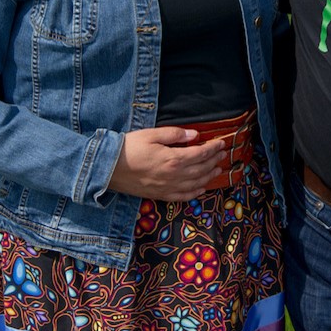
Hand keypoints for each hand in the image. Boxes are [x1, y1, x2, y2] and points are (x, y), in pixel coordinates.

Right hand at [108, 127, 225, 200]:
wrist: (108, 168)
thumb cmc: (129, 148)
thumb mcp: (151, 134)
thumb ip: (175, 135)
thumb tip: (194, 135)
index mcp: (173, 159)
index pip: (200, 153)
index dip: (213, 148)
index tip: (221, 143)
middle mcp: (174, 176)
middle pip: (201, 169)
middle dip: (214, 160)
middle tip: (223, 154)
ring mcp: (168, 188)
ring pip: (196, 183)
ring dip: (209, 176)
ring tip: (218, 169)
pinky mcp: (160, 195)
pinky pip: (183, 197)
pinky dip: (195, 193)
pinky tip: (202, 189)